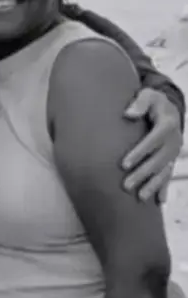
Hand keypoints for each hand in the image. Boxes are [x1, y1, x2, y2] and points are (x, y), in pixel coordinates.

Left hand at [121, 88, 184, 202]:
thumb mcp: (148, 96)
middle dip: (142, 174)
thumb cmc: (152, 101)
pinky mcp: (171, 159)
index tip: (123, 164)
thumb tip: (128, 114)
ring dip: (152, 185)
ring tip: (139, 197)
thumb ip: (139, 103)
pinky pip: (168, 175)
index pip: (152, 140)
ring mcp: (174, 152)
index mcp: (167, 124)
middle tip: (125, 185)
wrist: (169, 108)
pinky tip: (159, 202)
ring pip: (164, 171)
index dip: (139, 152)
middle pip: (157, 160)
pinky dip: (164, 188)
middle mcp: (174, 141)